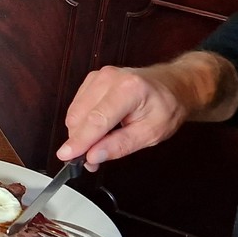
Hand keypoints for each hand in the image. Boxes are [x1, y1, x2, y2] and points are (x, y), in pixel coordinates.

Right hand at [57, 64, 193, 168]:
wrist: (171, 86)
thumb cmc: (166, 108)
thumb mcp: (151, 134)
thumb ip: (120, 145)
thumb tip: (93, 156)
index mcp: (129, 89)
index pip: (97, 120)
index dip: (80, 141)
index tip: (66, 155)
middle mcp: (110, 78)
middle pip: (80, 116)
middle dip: (81, 141)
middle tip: (91, 160)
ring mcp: (98, 76)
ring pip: (75, 113)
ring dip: (81, 133)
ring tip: (99, 144)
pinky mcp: (92, 80)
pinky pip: (77, 107)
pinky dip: (82, 123)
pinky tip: (98, 129)